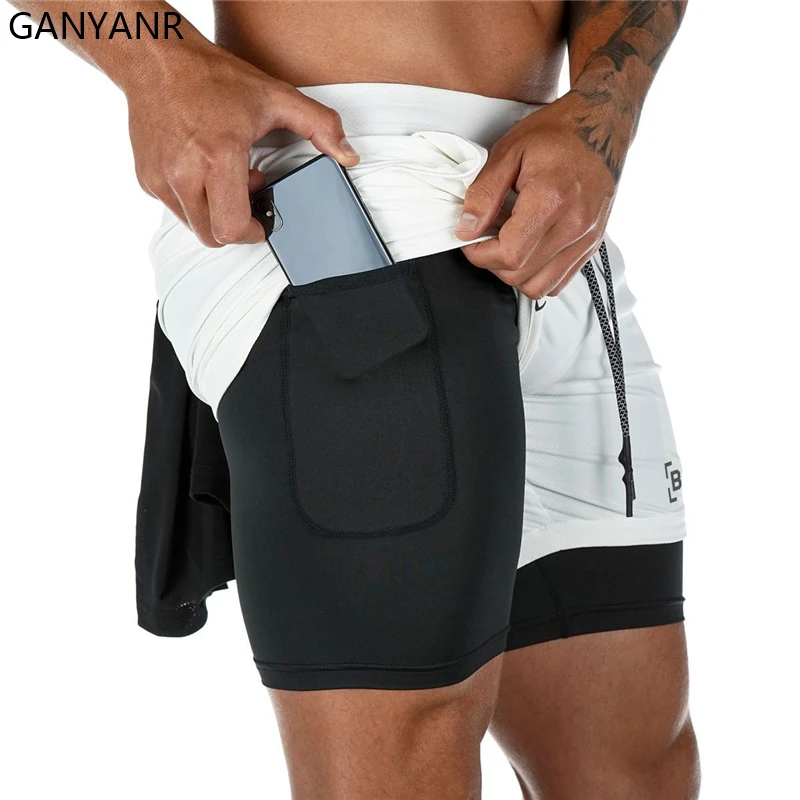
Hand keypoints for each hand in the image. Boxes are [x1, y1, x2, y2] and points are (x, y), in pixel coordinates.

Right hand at [125, 41, 358, 247]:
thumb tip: (348, 154)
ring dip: (214, 212)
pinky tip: (204, 171)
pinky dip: (193, 200)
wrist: (157, 61)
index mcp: (217, 157)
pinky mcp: (146, 179)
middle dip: (235, 225)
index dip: (252, 234)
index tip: (262, 224)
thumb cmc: (212, 79)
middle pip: (212, 236)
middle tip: (246, 192)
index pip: (231, 227)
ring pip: (194, 225)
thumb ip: (320, 125)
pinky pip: (175, 208)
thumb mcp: (275, 96)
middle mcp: (184, 172)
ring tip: (225, 177)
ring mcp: (161, 178)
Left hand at [455, 91, 630, 298]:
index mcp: (552, 199)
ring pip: (539, 287)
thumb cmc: (558, 133)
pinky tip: (528, 248)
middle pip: (520, 275)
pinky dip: (536, 274)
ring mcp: (587, 238)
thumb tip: (467, 229)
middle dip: (493, 263)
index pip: (509, 254)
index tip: (470, 240)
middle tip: (486, 238)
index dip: (480, 254)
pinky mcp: (592, 245)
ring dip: (514, 273)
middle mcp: (575, 224)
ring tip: (508, 244)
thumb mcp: (509, 151)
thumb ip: (484, 193)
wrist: (602, 126)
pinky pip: (558, 282)